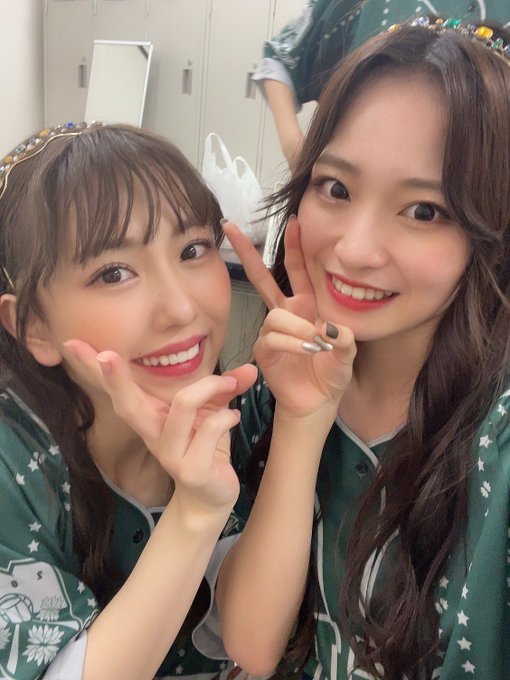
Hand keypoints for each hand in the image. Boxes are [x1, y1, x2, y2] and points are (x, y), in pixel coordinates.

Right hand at [63, 340, 256, 511]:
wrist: (213, 495)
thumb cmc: (206, 447)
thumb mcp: (213, 412)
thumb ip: (228, 388)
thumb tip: (252, 368)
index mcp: (151, 418)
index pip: (119, 391)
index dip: (98, 369)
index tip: (74, 344)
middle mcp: (153, 435)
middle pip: (128, 404)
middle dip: (116, 378)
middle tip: (106, 356)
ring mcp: (169, 453)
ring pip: (183, 405)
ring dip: (211, 387)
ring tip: (229, 385)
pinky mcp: (191, 469)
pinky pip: (210, 429)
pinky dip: (228, 416)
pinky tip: (234, 417)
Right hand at [223, 218, 355, 417]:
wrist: (318, 402)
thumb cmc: (331, 374)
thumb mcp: (347, 353)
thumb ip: (345, 339)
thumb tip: (329, 329)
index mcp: (308, 305)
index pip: (298, 270)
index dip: (296, 246)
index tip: (295, 220)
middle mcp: (288, 314)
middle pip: (263, 278)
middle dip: (248, 253)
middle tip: (230, 228)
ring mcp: (274, 331)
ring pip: (276, 316)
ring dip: (297, 328)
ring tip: (317, 344)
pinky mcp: (265, 351)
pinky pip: (273, 338)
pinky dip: (292, 344)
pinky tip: (308, 351)